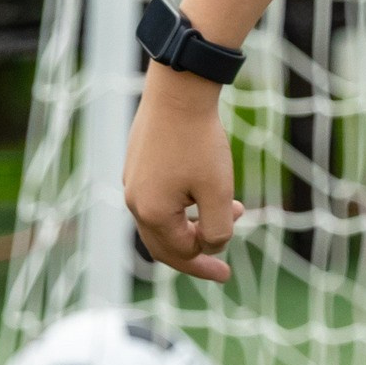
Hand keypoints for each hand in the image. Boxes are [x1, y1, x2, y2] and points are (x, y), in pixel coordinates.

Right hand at [123, 64, 243, 283]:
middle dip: (196, 256)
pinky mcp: (137, 165)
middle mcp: (135, 201)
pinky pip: (159, 200)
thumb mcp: (219, 192)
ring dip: (195, 226)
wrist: (179, 91)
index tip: (227, 273)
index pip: (180, 253)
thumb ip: (218, 229)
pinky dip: (184, 208)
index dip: (206, 264)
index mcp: (152, 213)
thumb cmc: (201, 142)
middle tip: (221, 270)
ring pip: (163, 222)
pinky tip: (208, 195)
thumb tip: (212, 247)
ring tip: (232, 214)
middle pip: (164, 246)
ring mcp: (132, 182)